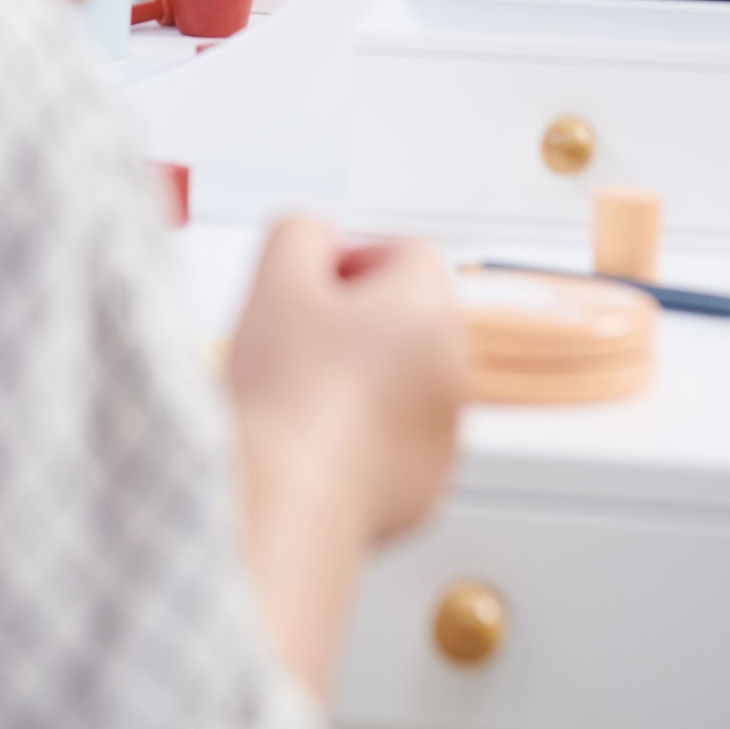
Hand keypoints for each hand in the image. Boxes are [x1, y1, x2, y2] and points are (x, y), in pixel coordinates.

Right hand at [229, 218, 464, 548]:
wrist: (287, 496)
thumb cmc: (284, 390)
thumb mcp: (275, 276)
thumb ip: (301, 232)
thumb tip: (319, 241)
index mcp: (428, 311)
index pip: (408, 253)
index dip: (353, 258)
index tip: (313, 287)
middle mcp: (454, 371)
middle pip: (413, 317)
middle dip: (361, 318)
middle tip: (302, 337)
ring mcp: (445, 436)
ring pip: (408, 381)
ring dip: (368, 377)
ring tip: (304, 393)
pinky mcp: (426, 489)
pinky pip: (400, 442)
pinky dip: (367, 435)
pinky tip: (316, 440)